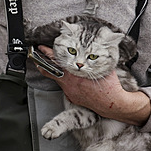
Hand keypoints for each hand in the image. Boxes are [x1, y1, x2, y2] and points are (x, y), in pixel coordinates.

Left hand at [35, 45, 150, 125]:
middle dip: (42, 62)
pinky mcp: (73, 97)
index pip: (55, 60)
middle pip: (49, 71)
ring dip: (54, 71)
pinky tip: (69, 77)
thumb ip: (95, 55)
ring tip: (51, 64)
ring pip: (57, 79)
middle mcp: (68, 83)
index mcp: (73, 73)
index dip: (46, 52)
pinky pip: (65, 87)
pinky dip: (65, 80)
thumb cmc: (109, 85)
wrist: (113, 104)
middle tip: (37, 55)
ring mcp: (69, 91)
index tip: (41, 47)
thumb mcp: (102, 65)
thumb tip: (96, 46)